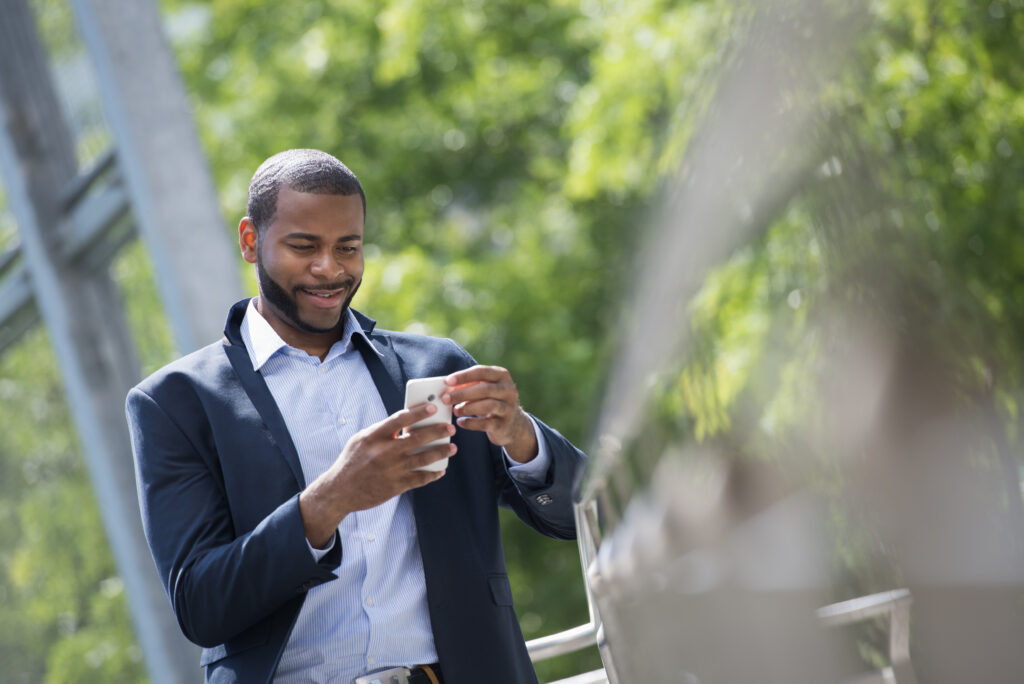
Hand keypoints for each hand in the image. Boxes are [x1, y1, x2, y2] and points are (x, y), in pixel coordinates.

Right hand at [299, 403, 455, 547]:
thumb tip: (407, 424)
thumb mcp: (361, 440)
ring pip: (423, 458)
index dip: (418, 412)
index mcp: (373, 436)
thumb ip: (382, 432)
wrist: (339, 491)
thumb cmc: (352, 461)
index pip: (400, 419)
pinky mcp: (395, 486)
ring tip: (452, 447)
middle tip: (449, 428)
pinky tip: (440, 470)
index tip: (432, 408)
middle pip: (417, 438)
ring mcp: (391, 470)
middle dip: (437, 431)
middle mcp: (384, 452)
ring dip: (441, 452)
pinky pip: (420, 478)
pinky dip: (433, 474)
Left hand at [442, 365, 537, 463]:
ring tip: (455, 410)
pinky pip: (486, 424)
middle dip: (462, 394)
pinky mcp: (505, 425)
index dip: (464, 376)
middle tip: (445, 399)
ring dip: (467, 408)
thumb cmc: (492, 401)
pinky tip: (461, 422)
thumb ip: (469, 385)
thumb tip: (447, 387)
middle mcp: (509, 390)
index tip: (447, 381)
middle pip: (485, 389)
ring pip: (487, 406)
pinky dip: (471, 423)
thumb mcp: (484, 389)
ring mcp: (509, 408)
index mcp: (502, 375)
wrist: (512, 424)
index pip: (482, 371)